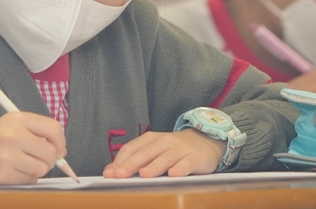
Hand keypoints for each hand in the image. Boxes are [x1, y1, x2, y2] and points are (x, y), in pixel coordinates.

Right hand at [0, 111, 65, 184]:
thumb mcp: (13, 124)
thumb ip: (37, 131)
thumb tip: (60, 151)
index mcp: (18, 119)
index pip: (53, 128)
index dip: (60, 142)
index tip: (59, 149)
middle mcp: (13, 135)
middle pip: (50, 152)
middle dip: (50, 160)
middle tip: (40, 159)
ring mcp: (7, 156)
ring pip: (41, 169)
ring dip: (37, 170)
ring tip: (23, 164)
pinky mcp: (4, 174)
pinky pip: (29, 180)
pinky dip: (26, 178)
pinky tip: (14, 170)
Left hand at [102, 129, 224, 178]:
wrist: (205, 141)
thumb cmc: (174, 150)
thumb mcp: (154, 150)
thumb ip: (135, 159)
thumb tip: (111, 171)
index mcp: (150, 139)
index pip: (132, 148)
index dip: (120, 161)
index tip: (109, 174)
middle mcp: (164, 142)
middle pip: (145, 153)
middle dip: (131, 164)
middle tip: (120, 175)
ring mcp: (180, 149)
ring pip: (165, 158)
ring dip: (154, 166)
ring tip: (144, 175)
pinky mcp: (195, 158)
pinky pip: (186, 164)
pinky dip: (180, 169)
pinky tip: (173, 175)